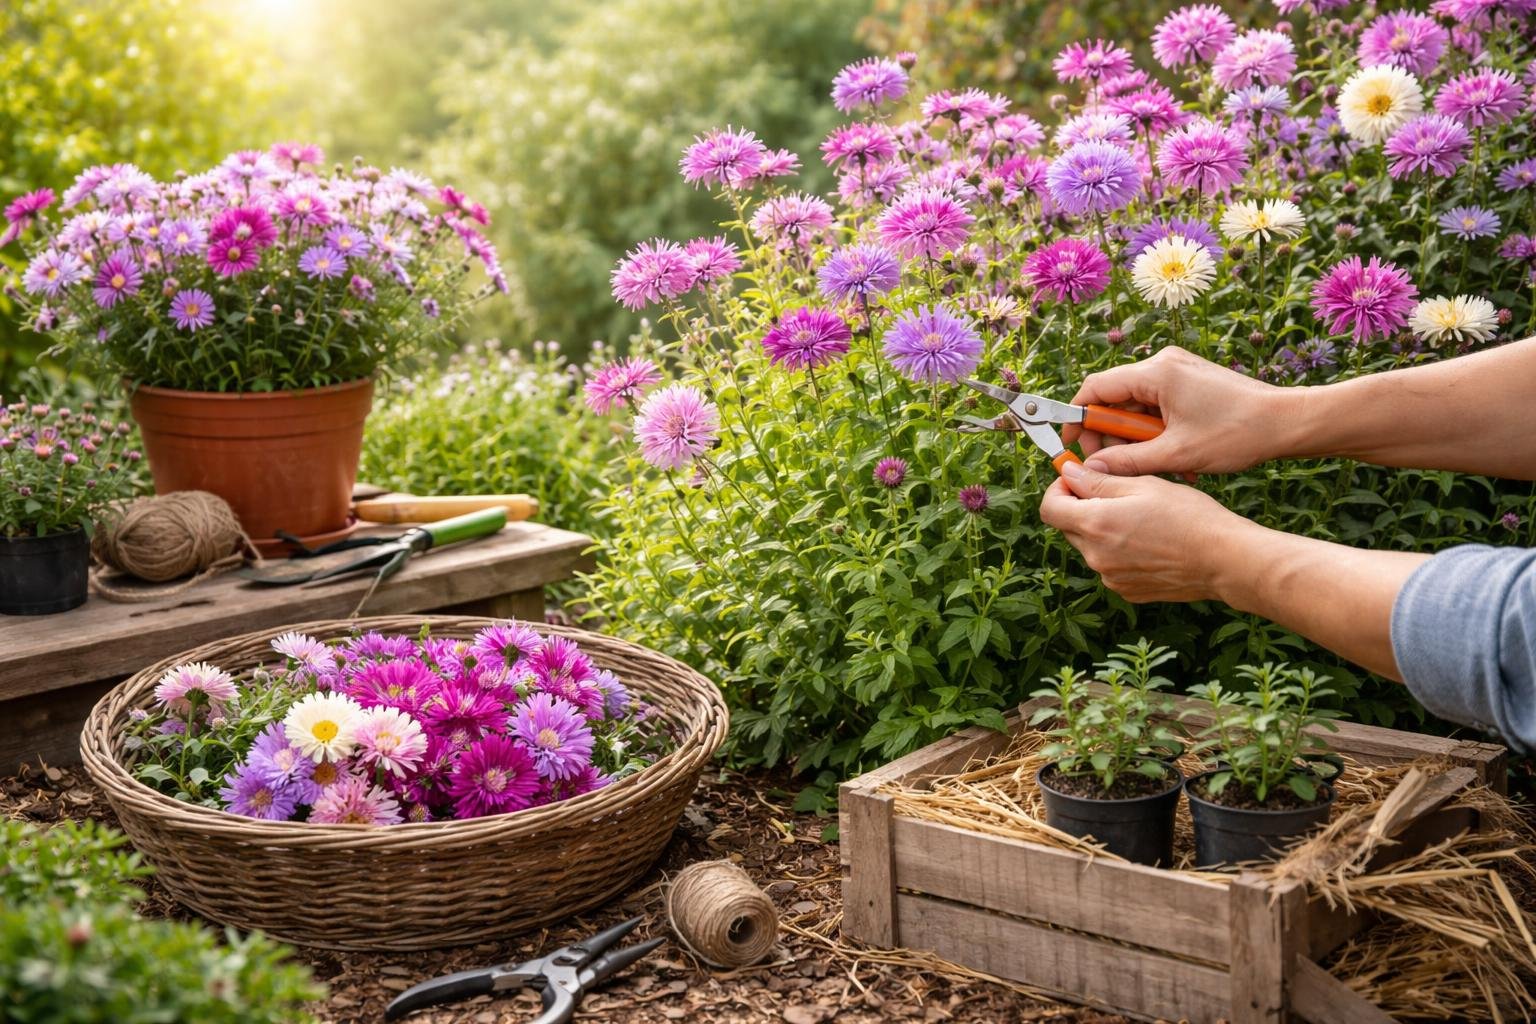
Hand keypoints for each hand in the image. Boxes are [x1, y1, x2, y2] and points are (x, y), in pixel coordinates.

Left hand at [1038, 460, 1252, 603]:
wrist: (1224, 560)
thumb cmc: (1190, 517)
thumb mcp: (1143, 485)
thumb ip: (1098, 480)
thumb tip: (1067, 472)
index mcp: (1096, 525)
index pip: (1049, 508)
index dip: (1058, 490)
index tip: (1076, 480)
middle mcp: (1096, 556)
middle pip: (1069, 527)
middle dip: (1082, 508)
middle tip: (1114, 494)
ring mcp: (1111, 577)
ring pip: (1090, 547)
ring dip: (1102, 530)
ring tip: (1139, 518)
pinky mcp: (1127, 590)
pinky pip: (1110, 565)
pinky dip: (1119, 551)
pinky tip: (1149, 542)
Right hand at [1060, 347, 1298, 476]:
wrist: (1288, 422)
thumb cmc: (1238, 433)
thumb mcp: (1176, 454)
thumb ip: (1127, 461)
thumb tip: (1091, 469)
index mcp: (1155, 373)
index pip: (1095, 389)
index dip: (1078, 419)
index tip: (1072, 446)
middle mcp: (1163, 364)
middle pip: (1114, 399)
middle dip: (1111, 435)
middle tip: (1114, 466)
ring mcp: (1178, 371)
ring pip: (1136, 407)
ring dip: (1138, 439)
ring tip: (1155, 466)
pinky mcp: (1190, 382)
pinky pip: (1157, 407)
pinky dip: (1157, 433)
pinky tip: (1174, 457)